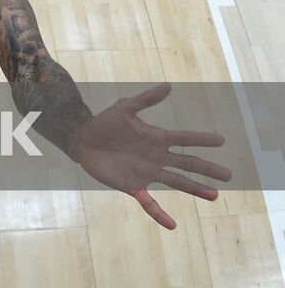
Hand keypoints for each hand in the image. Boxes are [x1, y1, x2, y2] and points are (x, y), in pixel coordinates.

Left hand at [70, 83, 229, 228]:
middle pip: (187, 163)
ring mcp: (146, 173)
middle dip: (207, 169)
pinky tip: (172, 225)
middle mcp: (156, 157)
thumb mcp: (124, 108)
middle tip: (228, 175)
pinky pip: (149, 203)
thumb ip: (146, 99)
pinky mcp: (132, 186)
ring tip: (215, 196)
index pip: (184, 139)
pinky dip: (159, 214)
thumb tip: (168, 86)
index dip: (201, 139)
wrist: (82, 140)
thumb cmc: (104, 123)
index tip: (221, 140)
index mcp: (156, 138)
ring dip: (195, 189)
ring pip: (176, 182)